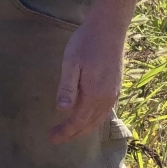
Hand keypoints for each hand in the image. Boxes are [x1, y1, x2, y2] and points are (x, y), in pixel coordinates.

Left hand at [49, 0, 136, 143]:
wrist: (108, 29)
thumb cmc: (85, 43)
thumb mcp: (71, 62)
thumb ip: (67, 87)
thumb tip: (62, 109)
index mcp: (94, 94)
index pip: (78, 121)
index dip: (65, 131)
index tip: (51, 138)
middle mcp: (107, 98)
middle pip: (89, 124)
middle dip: (72, 133)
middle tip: (55, 138)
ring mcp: (113, 93)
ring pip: (98, 119)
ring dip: (83, 128)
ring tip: (69, 132)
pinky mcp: (115, 87)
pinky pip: (104, 111)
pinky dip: (94, 120)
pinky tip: (87, 118)